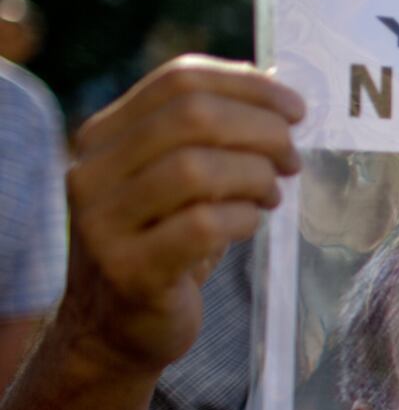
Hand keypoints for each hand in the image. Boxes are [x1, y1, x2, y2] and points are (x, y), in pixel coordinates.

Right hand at [57, 54, 302, 374]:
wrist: (118, 329)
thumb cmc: (166, 245)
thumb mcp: (177, 182)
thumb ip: (211, 137)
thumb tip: (277, 91)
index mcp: (104, 137)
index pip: (178, 80)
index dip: (248, 86)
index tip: (295, 108)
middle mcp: (92, 172)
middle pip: (190, 117)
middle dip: (260, 131)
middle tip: (291, 157)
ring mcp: (103, 223)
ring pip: (194, 169)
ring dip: (254, 177)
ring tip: (271, 194)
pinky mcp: (131, 271)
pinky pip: (202, 226)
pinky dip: (242, 219)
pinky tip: (251, 224)